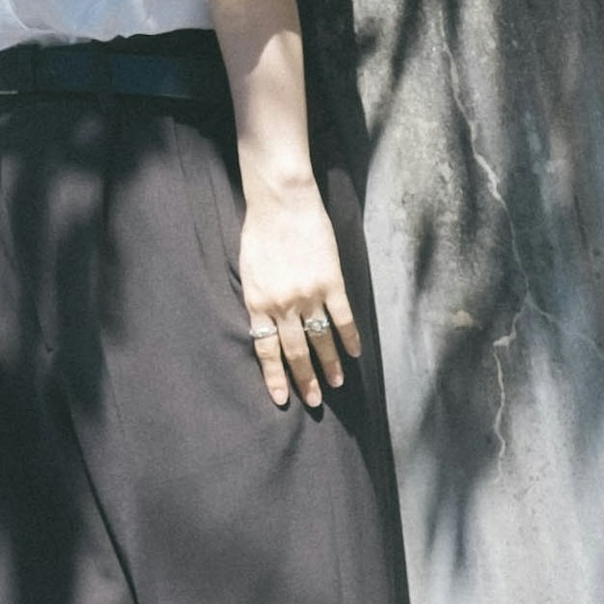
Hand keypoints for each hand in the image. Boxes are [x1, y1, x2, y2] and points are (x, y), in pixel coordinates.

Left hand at [238, 169, 357, 412]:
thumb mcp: (248, 271)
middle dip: (305, 380)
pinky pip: (342, 318)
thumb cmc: (259, 231)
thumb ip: (258, 300)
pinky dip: (350, 337)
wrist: (281, 202)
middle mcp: (282, 306)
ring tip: (336, 383)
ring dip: (329, 364)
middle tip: (314, 401)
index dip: (274, 377)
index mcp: (258, 303)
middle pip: (295, 352)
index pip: (266, 350)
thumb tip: (266, 325)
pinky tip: (355, 353)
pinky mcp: (330, 282)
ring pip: (320, 340)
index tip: (281, 399)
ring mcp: (308, 295)